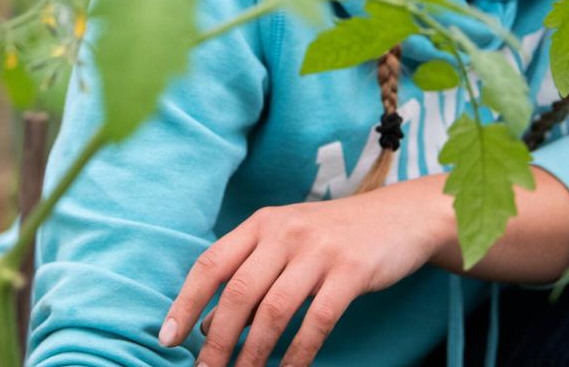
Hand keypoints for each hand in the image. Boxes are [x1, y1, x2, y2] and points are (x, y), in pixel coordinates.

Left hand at [157, 177, 448, 365]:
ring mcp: (319, 249)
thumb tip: (207, 324)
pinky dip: (298, 354)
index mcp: (264, 223)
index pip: (212, 262)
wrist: (400, 216)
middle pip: (238, 292)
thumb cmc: (335, 234)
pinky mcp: (351, 270)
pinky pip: (316, 321)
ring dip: (253, 355)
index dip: (186, 302)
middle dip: (216, 342)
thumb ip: (250, 273)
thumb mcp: (288, 241)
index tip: (168, 339)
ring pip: (273, 311)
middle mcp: (286, 231)